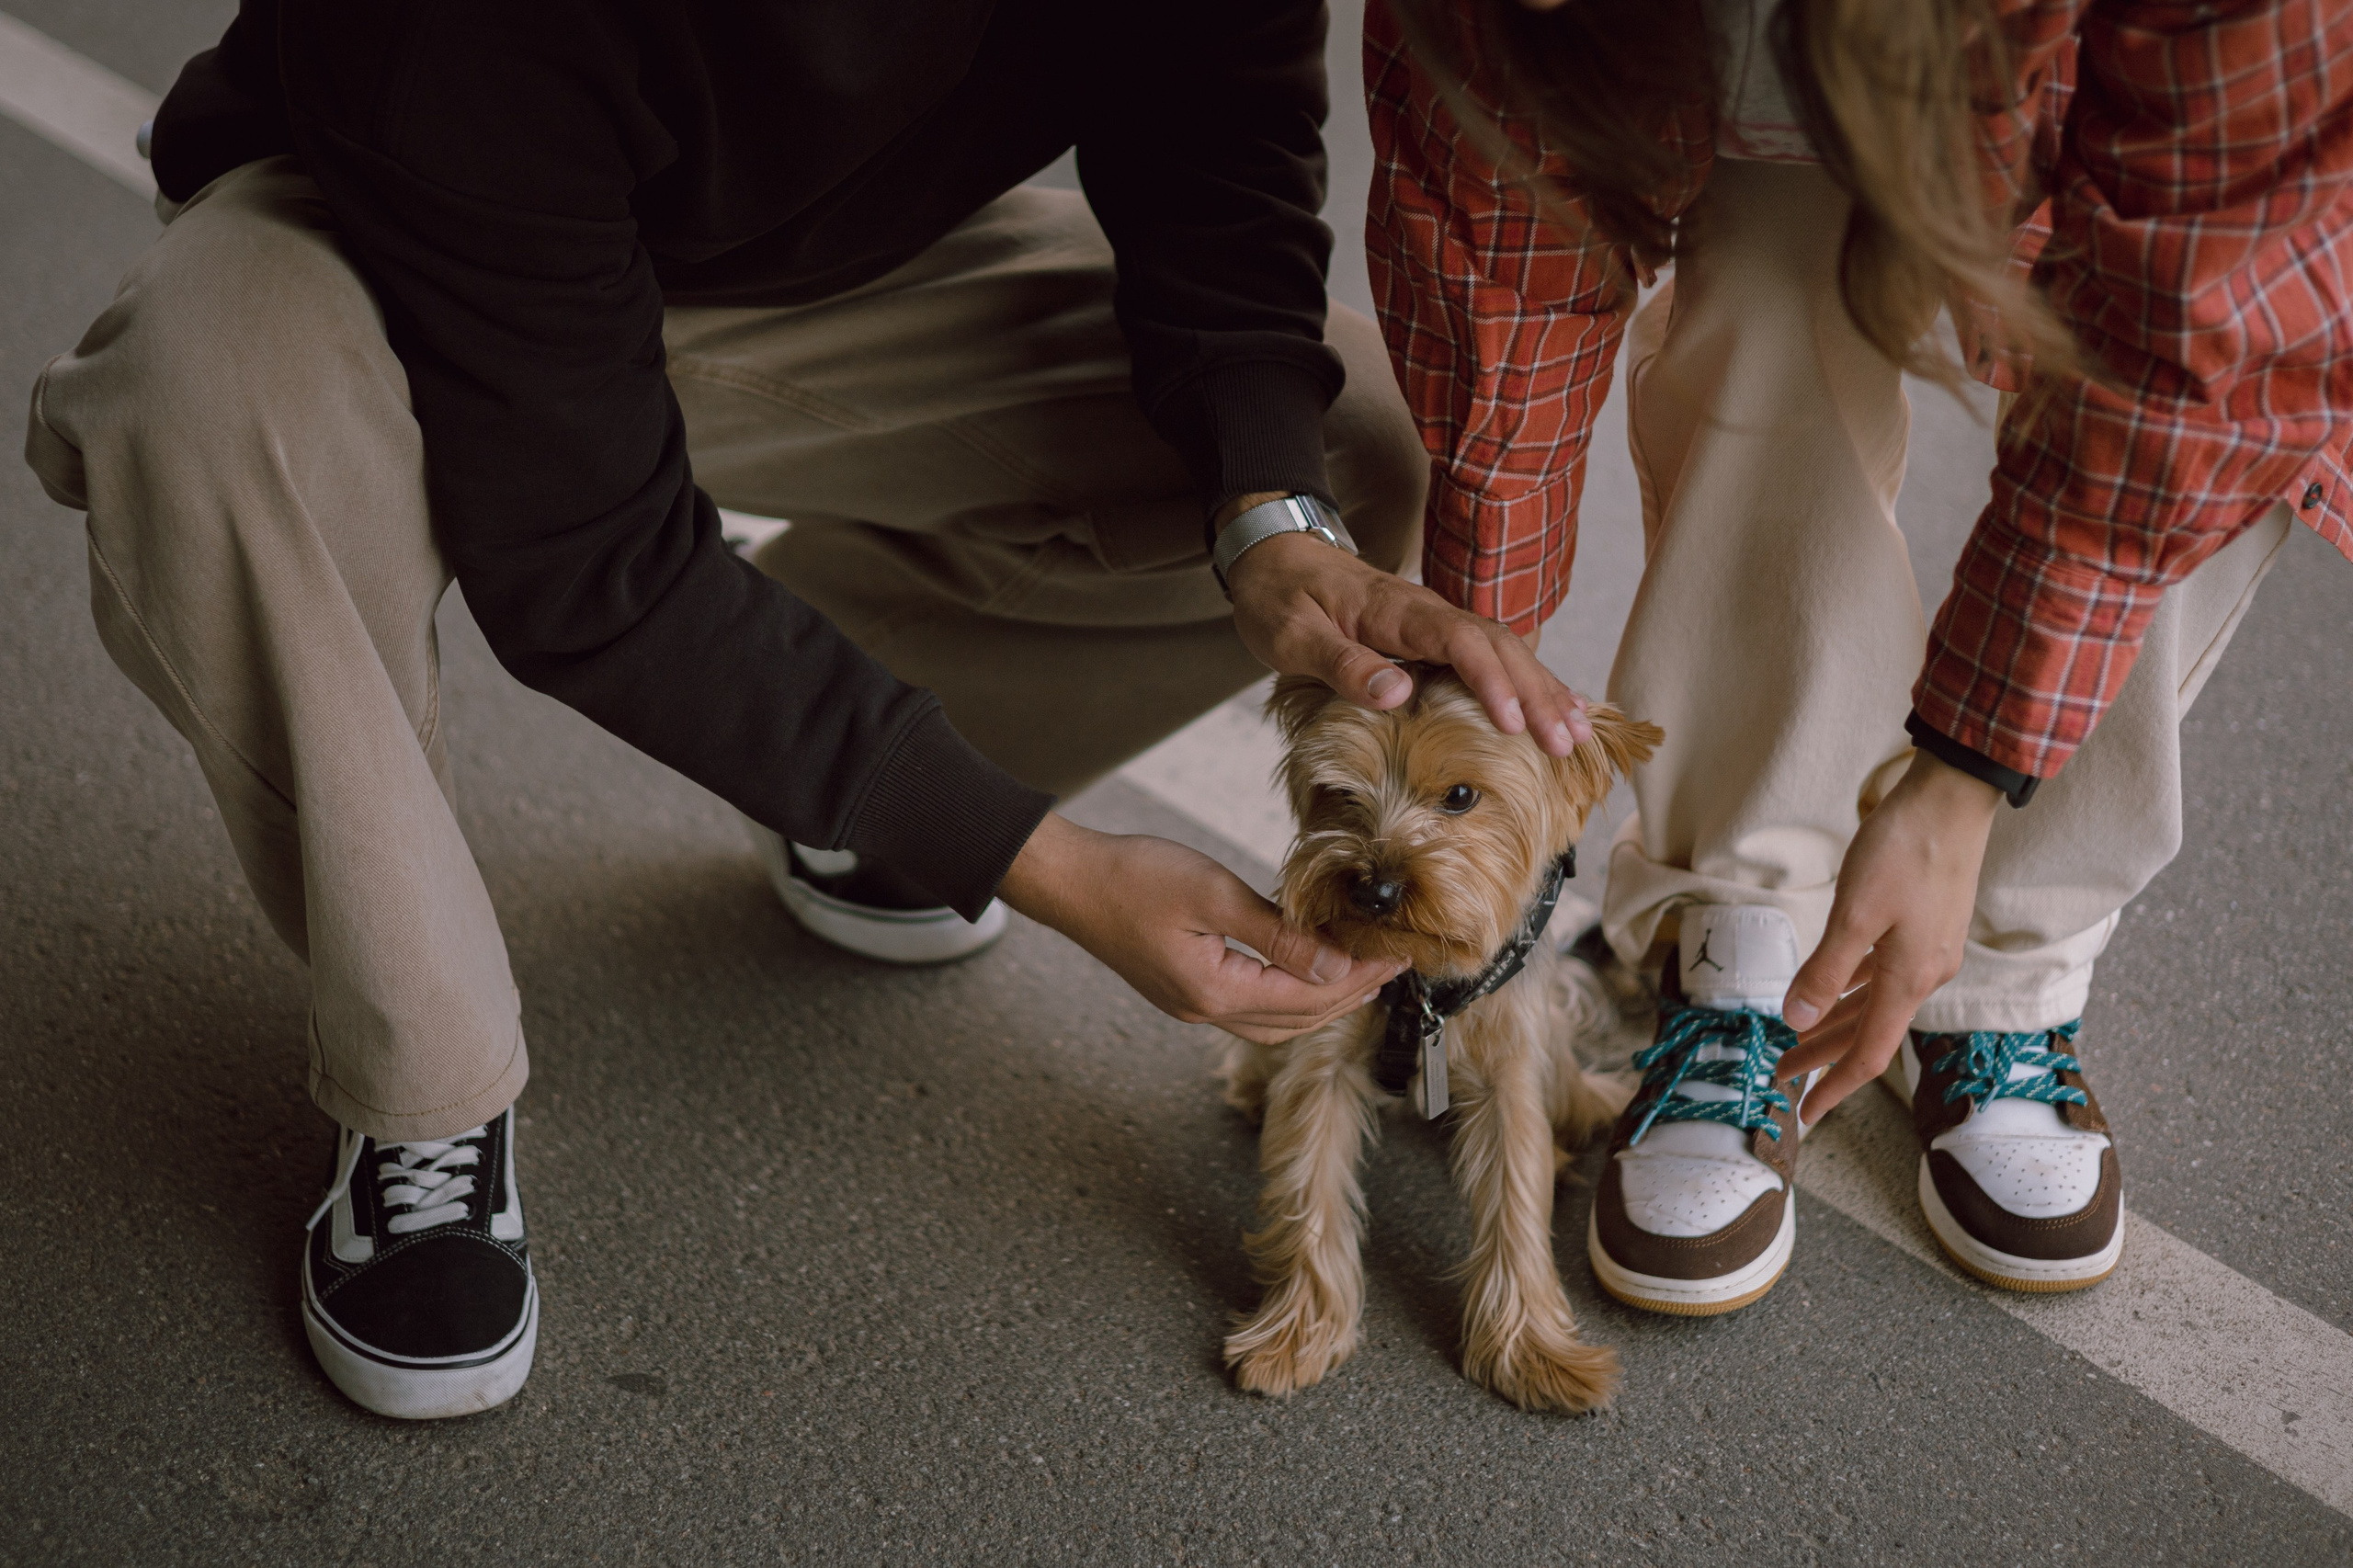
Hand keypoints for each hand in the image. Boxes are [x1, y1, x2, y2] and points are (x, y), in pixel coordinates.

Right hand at [998, 813, 1403, 1043]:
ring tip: (1360, 972)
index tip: (1397, 956)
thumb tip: (1337, 965)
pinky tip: (1303, 967)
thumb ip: (1278, 934)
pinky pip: (1251, 1006)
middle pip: (1296, 1020)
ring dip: (1320, 1001)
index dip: (1359, 979)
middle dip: (1349, 995)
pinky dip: (1288, 994)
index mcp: (1214, 991)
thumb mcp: (1214, 895)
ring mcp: (1190, 1005)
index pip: (1308, 998)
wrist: (1069, 881)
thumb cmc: (1133, 876)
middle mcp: (1203, 1010)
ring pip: (1274, 1021)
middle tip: (1391, 965)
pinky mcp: (1183, 989)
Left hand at [1220, 501, 1591, 756]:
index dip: (1492, 681)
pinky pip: (1492, 658)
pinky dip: (1527, 684)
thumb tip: (1400, 693)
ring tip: (1579, 733)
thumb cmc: (1280, 595)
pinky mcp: (1434, 638)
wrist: (1273, 555)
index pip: (1461, 641)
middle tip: (1565, 743)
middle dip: (1537, 695)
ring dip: (1544, 691)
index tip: (1514, 723)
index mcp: (1397, 611)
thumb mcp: (1294, 634)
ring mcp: (1435, 624)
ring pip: (1506, 652)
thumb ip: (1344, 663)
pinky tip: (1554, 707)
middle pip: (1499, 648)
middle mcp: (1428, 614)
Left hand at [1776, 752, 2002, 1121]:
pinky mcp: (1923, 927)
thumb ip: (1826, 971)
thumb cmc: (1904, 849)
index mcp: (1910, 978)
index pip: (1869, 1053)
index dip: (1834, 1086)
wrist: (1952, 798)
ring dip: (1833, 1025)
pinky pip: (1881, 976)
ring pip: (1872, 1004)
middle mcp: (1924, 973)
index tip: (1804, 1113)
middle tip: (1780, 1076)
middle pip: (1867, 1032)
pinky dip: (1851, 991)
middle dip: (1821, 1058)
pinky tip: (1830, 994)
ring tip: (1794, 1042)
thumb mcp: (1854, 913)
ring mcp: (1926, 950)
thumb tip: (1796, 1021)